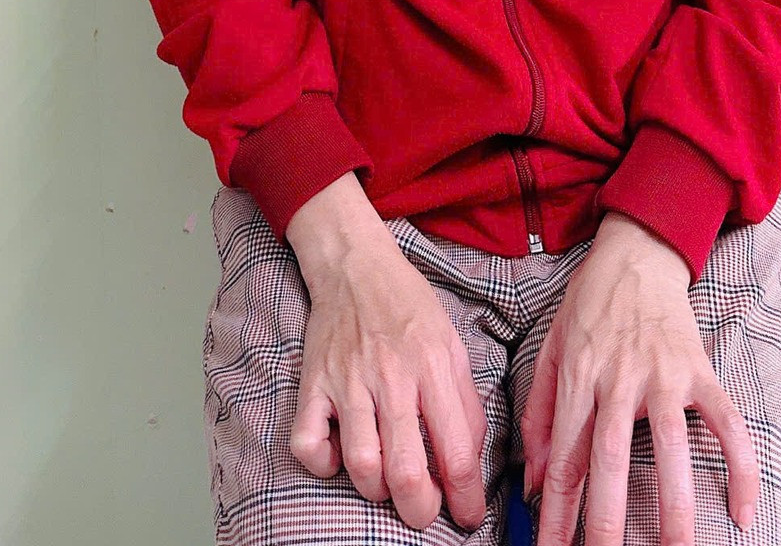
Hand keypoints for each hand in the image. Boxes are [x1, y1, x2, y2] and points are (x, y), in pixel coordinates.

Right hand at [286, 177, 488, 532]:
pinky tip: (340, 454)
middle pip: (407, 473)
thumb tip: (472, 460)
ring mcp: (348, 381)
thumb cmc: (408, 306)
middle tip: (425, 510)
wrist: (356, 264)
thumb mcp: (452, 344)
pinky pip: (308, 444)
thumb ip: (465, 402)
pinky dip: (323, 464)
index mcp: (432, 368)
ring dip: (376, 490)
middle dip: (421, 511)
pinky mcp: (313, 382)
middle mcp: (391, 377)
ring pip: (361, 466)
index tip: (469, 515)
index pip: (457, 454)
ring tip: (386, 480)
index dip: (467, 499)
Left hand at [520, 212, 759, 545]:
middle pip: (611, 458)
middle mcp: (620, 377)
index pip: (565, 458)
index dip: (557, 513)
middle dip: (606, 520)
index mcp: (580, 376)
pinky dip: (740, 466)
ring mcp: (665, 374)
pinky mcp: (701, 370)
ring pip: (670, 445)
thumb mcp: (552, 348)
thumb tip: (535, 480)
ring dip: (674, 503)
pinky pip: (727, 423)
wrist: (637, 252)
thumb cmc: (591, 303)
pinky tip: (742, 511)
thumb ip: (541, 414)